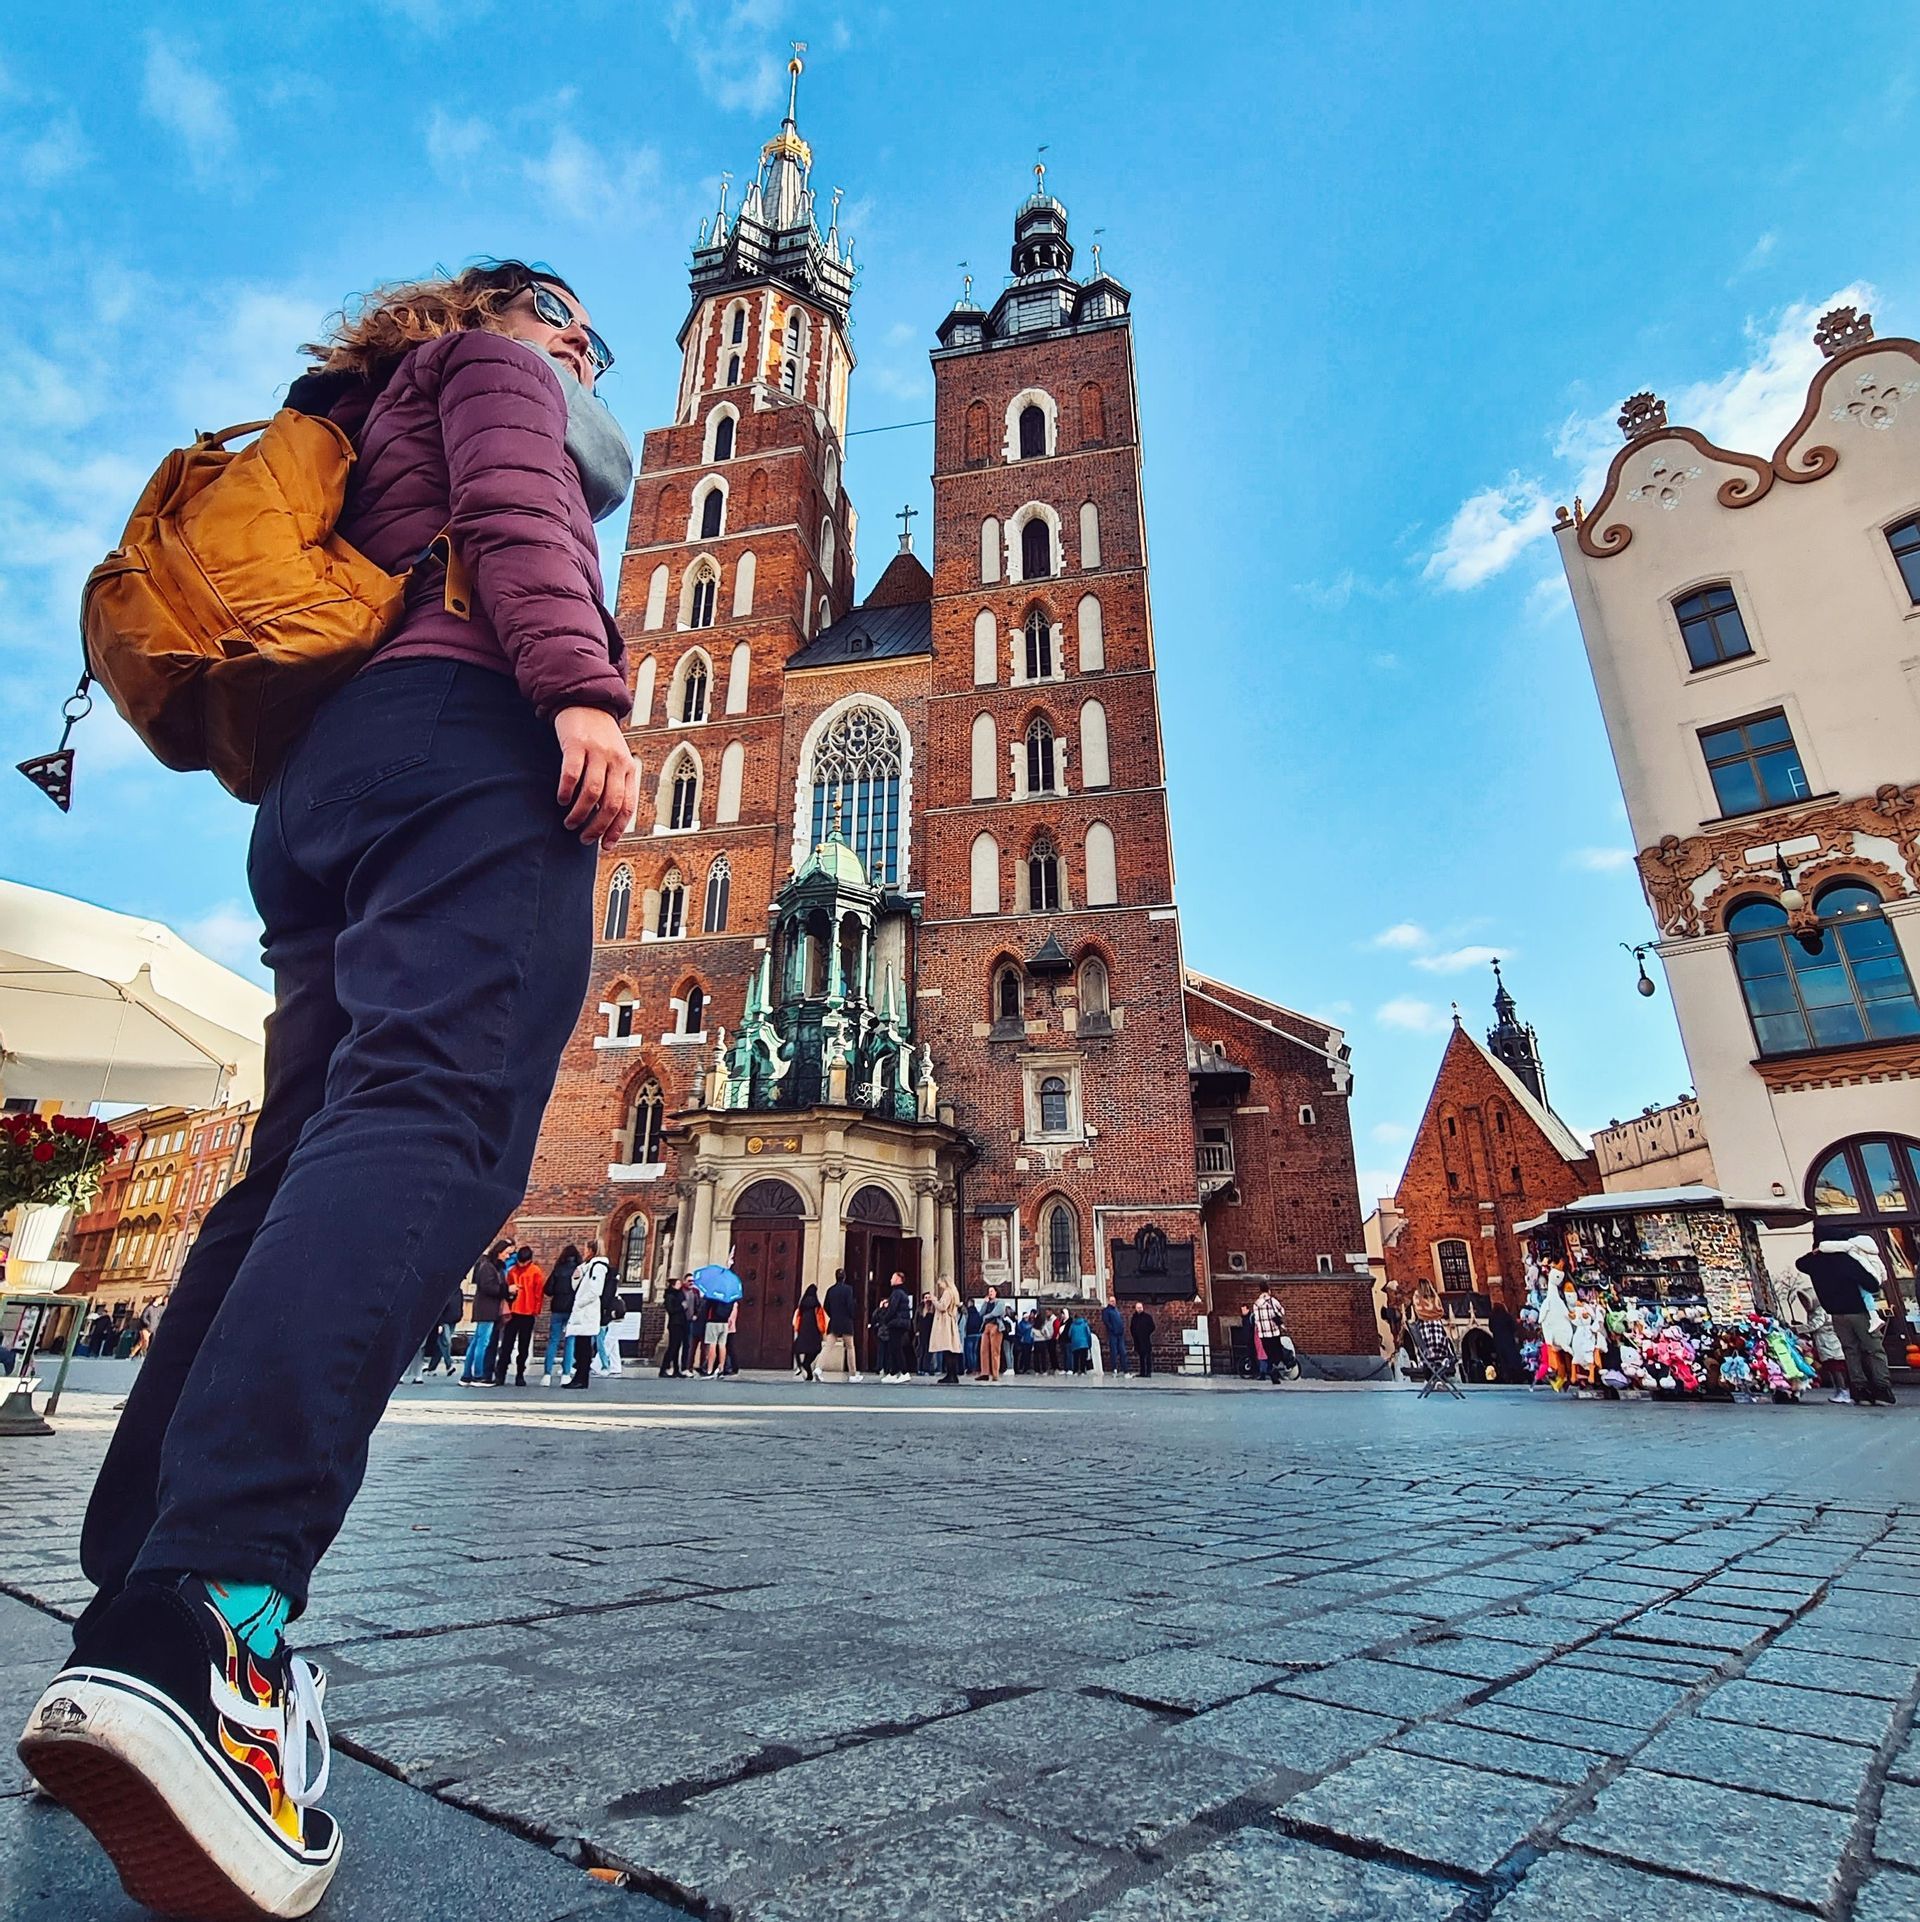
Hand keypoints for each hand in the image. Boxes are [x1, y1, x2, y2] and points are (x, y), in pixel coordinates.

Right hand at [553, 706, 636, 848]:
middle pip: (610, 804)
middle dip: (597, 827)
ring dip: (579, 814)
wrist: (586, 701)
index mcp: (629, 768)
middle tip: (584, 838)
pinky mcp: (577, 743)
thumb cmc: (600, 738)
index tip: (605, 845)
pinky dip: (566, 791)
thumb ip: (614, 784)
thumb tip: (607, 821)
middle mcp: (617, 761)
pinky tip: (561, 800)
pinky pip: (572, 774)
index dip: (616, 829)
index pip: (627, 806)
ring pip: (592, 793)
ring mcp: (597, 752)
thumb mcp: (616, 759)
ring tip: (570, 822)